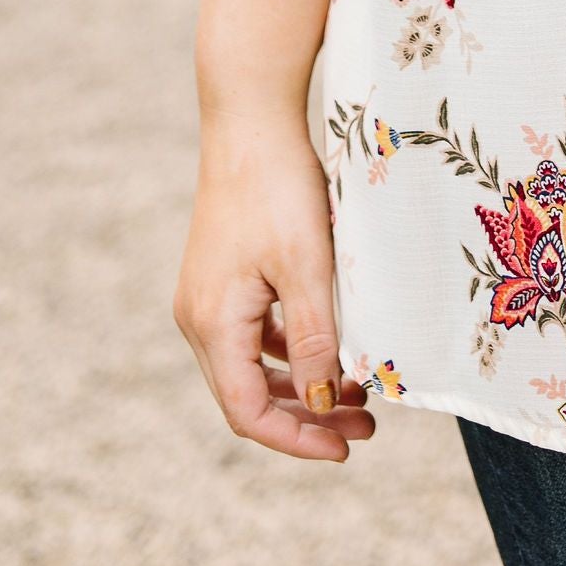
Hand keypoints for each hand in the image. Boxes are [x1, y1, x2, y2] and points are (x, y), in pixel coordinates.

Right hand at [174, 121, 374, 461]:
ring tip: (360, 388)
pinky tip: (331, 344)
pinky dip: (291, 349)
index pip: (248, 412)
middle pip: (250, 394)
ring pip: (253, 365)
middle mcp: (199, 318)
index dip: (296, 438)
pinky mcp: (223, 275)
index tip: (345, 448)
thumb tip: (323, 403)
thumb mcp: (305, 264)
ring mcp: (208, 296)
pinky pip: (254, 333)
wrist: (251, 117)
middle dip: (308, 415)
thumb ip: (314, 337)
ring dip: (303, 382)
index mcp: (212, 324)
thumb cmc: (278, 186)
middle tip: (367, 423)